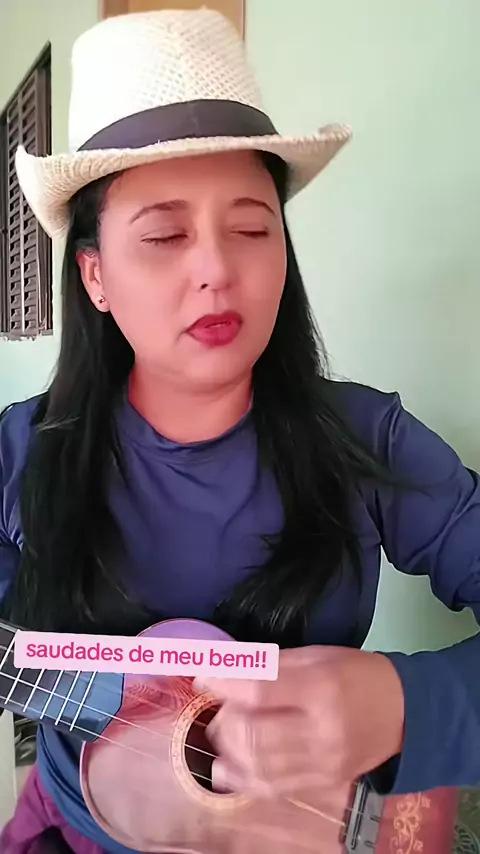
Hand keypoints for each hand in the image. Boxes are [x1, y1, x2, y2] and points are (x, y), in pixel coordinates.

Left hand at [194, 646, 403, 798]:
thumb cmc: (355, 674)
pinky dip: (242, 778)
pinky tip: (231, 764)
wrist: (402, 713)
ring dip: (227, 751)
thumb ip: (269, 665)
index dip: (223, 684)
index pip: (260, 691)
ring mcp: (323, 765)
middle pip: (253, 736)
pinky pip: (271, 788)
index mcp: (321, 688)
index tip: (202, 677)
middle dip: (223, 722)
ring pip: (257, 768)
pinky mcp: (321, 785)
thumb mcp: (315, 655)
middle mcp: (322, 732)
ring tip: (223, 734)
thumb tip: (223, 670)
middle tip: (219, 707)